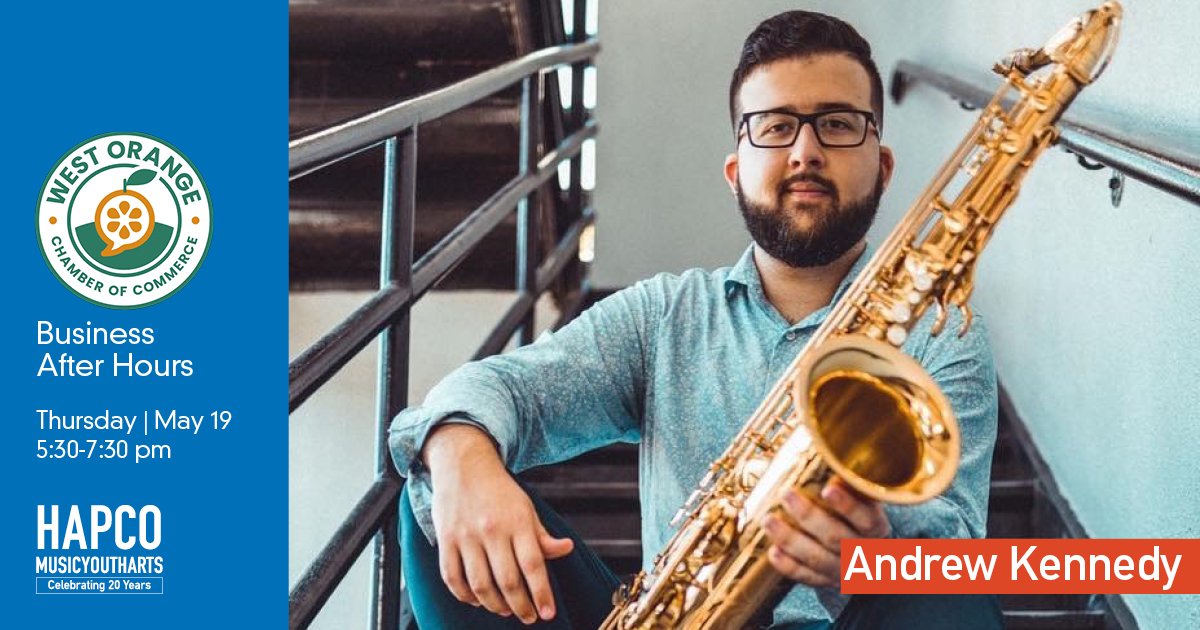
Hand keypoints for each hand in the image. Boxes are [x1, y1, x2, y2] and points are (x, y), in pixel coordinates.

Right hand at [424, 424, 574, 623]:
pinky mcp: (446, 539)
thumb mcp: (526, 507)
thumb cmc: (499, 490)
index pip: (533, 565)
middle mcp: (492, 529)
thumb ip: (542, 534)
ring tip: (506, 611)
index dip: (542, 593)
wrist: (463, 463)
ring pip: (480, 584)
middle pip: (508, 580)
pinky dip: (465, 596)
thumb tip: (566, 549)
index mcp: (517, 521)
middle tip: (529, 617)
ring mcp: (466, 535)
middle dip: (521, 606)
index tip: (547, 614)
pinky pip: (452, 577)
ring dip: (495, 605)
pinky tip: (477, 600)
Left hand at [761, 477, 890, 586]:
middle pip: (836, 538)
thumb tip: (828, 455)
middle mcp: (862, 552)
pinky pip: (806, 577)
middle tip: (786, 495)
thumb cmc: (860, 519)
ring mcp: (843, 570)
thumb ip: (851, 486)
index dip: (848, 506)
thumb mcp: (865, 503)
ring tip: (768, 520)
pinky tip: (773, 551)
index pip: (867, 519)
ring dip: (790, 539)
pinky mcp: (825, 582)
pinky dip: (788, 565)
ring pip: (817, 558)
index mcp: (876, 529)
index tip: (828, 489)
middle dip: (808, 516)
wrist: (868, 559)